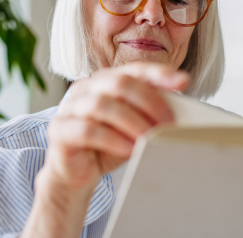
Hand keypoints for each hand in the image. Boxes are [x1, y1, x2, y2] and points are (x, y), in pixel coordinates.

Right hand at [44, 62, 188, 189]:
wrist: (76, 172)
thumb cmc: (107, 145)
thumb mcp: (133, 127)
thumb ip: (149, 114)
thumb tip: (178, 113)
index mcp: (106, 80)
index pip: (135, 70)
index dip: (159, 74)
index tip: (183, 82)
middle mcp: (86, 88)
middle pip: (119, 83)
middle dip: (149, 102)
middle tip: (168, 122)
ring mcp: (70, 107)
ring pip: (102, 105)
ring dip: (132, 122)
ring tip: (149, 138)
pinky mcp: (59, 130)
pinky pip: (87, 130)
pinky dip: (113, 139)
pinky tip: (129, 149)